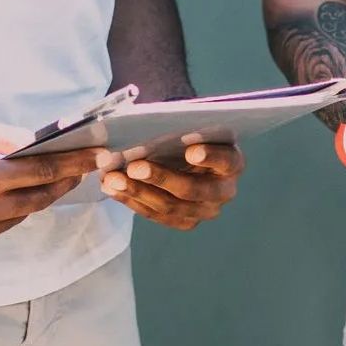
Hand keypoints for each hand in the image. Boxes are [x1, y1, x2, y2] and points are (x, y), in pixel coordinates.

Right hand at [0, 139, 91, 256]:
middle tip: (81, 170)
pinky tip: (5, 202)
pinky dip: (4, 215)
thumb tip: (40, 144)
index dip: (73, 163)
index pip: (42, 170)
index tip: (97, 155)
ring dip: (34, 200)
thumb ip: (5, 139)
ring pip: (18, 216)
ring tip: (47, 184)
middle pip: (39, 198)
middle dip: (63, 183)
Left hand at [93, 137, 243, 231]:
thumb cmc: (189, 133)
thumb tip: (147, 124)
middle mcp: (224, 191)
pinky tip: (112, 188)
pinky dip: (132, 201)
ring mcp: (205, 210)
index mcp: (233, 161)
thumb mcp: (190, 125)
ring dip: (138, 192)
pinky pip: (157, 216)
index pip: (226, 160)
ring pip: (171, 207)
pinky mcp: (186, 221)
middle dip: (160, 178)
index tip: (191, 151)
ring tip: (112, 179)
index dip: (210, 156)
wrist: (186, 151)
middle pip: (192, 190)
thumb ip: (179, 125)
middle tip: (133, 167)